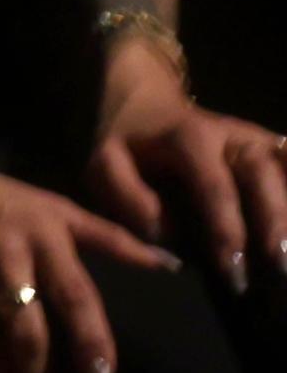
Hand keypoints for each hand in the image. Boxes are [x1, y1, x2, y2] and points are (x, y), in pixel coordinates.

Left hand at [86, 82, 286, 299]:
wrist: (147, 102)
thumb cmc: (127, 142)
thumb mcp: (104, 162)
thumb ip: (127, 195)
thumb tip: (164, 233)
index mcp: (191, 139)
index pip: (215, 188)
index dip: (227, 230)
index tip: (234, 270)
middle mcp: (236, 137)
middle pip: (265, 177)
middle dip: (277, 224)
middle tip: (283, 268)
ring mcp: (262, 141)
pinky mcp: (276, 149)